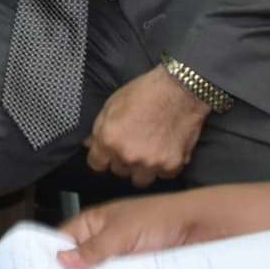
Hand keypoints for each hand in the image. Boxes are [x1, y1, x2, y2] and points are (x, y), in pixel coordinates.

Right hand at [52, 193, 215, 268]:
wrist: (204, 229)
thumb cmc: (161, 219)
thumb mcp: (122, 232)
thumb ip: (94, 248)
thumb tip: (61, 260)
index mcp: (94, 225)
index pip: (62, 242)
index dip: (49, 259)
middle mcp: (105, 245)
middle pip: (80, 266)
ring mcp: (122, 263)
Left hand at [85, 66, 209, 186]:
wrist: (180, 89)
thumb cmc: (145, 92)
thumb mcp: (112, 104)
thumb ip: (99, 129)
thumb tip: (90, 144)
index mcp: (109, 140)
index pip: (96, 165)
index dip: (102, 158)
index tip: (107, 154)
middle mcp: (128, 155)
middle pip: (118, 171)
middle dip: (123, 160)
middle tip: (133, 144)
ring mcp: (150, 163)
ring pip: (140, 179)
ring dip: (142, 169)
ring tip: (148, 150)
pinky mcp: (172, 165)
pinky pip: (163, 176)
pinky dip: (164, 166)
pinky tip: (165, 150)